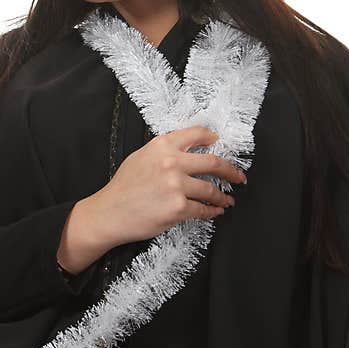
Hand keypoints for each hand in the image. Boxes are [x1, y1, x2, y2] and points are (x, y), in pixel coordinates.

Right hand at [57, 126, 246, 273]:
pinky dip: (212, 211)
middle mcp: (171, 161)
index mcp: (162, 145)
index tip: (221, 143)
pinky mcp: (178, 207)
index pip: (197, 134)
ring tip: (227, 200)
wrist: (110, 212)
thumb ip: (164, 151)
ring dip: (223, 196)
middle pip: (214, 162)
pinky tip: (215, 211)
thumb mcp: (141, 157)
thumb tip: (189, 151)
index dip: (213, 138)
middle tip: (238, 177)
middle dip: (231, 171)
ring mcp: (176, 185)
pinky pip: (203, 209)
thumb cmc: (123, 187)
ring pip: (211, 190)